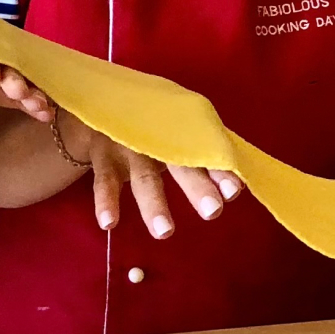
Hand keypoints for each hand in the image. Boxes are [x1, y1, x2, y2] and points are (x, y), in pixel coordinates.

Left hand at [0, 62, 53, 121]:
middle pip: (8, 66)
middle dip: (13, 79)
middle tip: (18, 91)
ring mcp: (7, 75)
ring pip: (23, 81)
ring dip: (31, 93)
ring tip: (38, 106)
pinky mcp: (14, 93)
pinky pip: (27, 99)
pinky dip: (36, 106)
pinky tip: (45, 114)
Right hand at [56, 109, 243, 237]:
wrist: (99, 101)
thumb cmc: (147, 124)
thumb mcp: (173, 133)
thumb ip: (201, 155)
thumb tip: (234, 188)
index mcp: (179, 134)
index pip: (205, 152)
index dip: (220, 171)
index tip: (233, 191)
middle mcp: (157, 139)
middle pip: (180, 164)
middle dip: (197, 187)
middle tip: (213, 211)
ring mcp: (129, 146)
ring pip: (143, 178)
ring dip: (154, 204)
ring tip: (165, 232)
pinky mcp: (103, 155)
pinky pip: (104, 181)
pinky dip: (105, 202)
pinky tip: (108, 223)